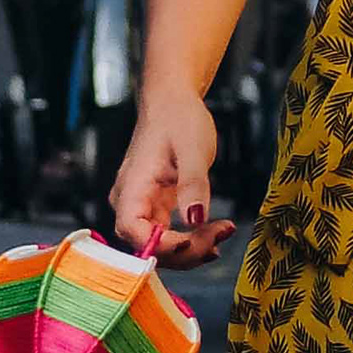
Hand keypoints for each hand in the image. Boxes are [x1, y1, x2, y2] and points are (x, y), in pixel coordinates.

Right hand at [106, 90, 239, 266]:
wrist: (172, 102)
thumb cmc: (179, 118)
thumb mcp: (193, 148)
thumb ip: (193, 184)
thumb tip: (195, 220)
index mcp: (131, 187)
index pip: (134, 232)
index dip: (161, 245)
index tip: (193, 239)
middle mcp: (129, 201)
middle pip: (147, 245)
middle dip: (185, 250)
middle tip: (221, 234)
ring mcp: (141, 205)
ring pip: (159, 244)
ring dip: (190, 248)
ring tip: (223, 233)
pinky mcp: (154, 206)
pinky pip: (167, 233)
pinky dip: (190, 238)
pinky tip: (213, 234)